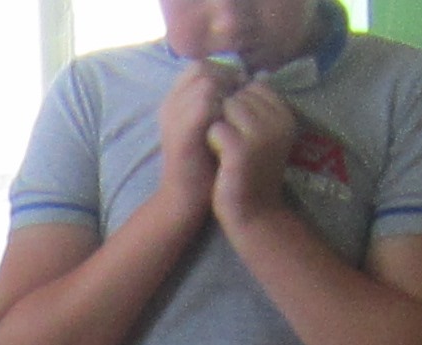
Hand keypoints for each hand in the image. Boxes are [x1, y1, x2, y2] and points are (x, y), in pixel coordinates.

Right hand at [155, 60, 230, 201]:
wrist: (184, 201)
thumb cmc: (203, 165)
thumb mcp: (210, 127)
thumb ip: (220, 102)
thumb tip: (251, 77)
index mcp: (174, 102)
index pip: (199, 66)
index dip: (222, 71)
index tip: (239, 87)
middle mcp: (169, 104)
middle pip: (202, 67)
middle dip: (226, 76)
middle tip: (242, 92)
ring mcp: (173, 117)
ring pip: (204, 78)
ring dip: (227, 87)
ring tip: (238, 105)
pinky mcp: (182, 132)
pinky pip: (205, 100)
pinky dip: (222, 103)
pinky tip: (233, 118)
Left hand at [209, 80, 299, 228]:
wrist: (252, 215)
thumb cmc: (251, 172)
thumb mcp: (262, 134)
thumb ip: (255, 106)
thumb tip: (236, 72)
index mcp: (285, 114)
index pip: (253, 86)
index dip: (238, 105)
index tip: (241, 132)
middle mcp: (278, 121)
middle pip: (237, 94)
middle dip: (228, 116)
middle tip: (234, 146)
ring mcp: (261, 134)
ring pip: (226, 107)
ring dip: (219, 127)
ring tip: (228, 151)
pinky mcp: (242, 150)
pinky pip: (216, 128)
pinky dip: (213, 142)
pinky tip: (222, 159)